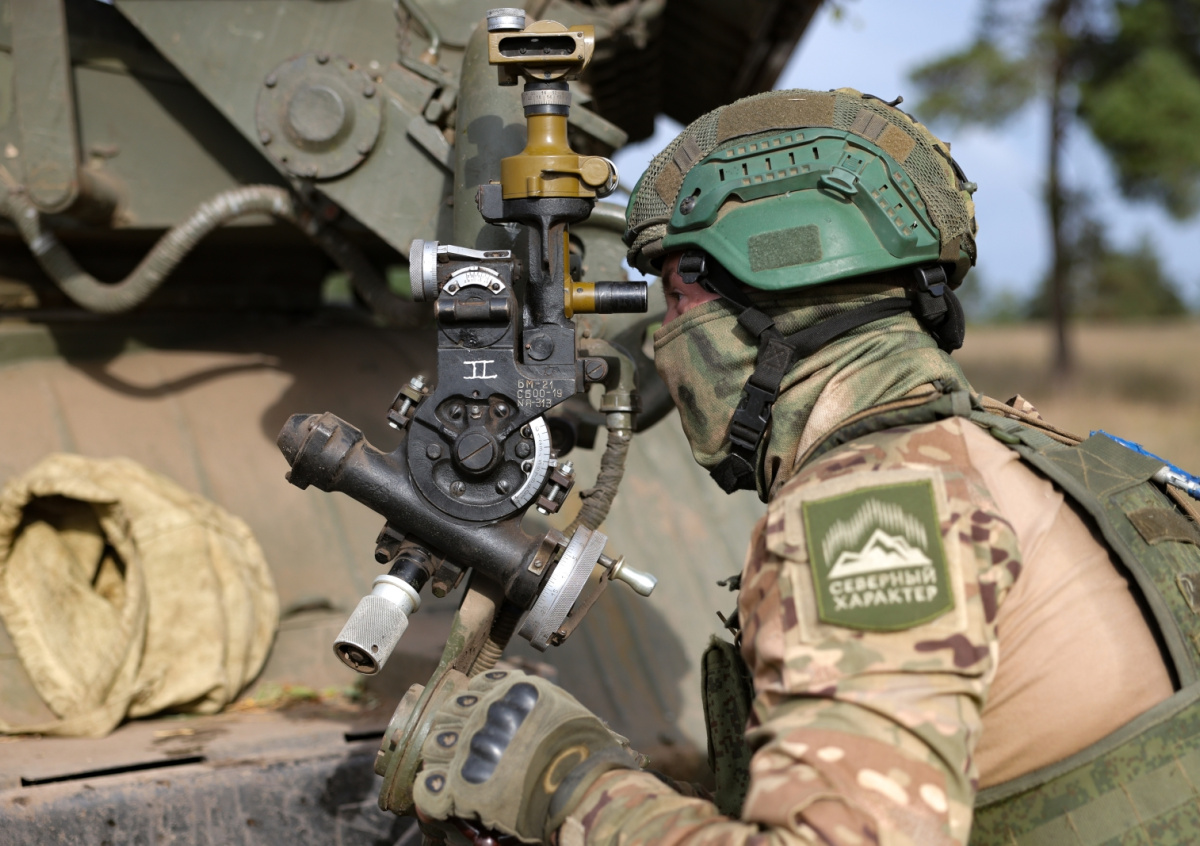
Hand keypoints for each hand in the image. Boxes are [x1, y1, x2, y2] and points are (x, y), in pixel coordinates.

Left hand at [412, 669, 638, 843]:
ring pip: (433, 749)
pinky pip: (427, 791)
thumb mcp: (561, 706)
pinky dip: (431, 796)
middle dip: (454, 732)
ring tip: (457, 775)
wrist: (581, 783)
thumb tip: (528, 714)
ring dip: (442, 761)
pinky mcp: (460, 787)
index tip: (479, 720)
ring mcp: (466, 749)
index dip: (472, 707)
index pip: (471, 690)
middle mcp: (480, 713)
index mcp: (505, 690)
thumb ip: (534, 705)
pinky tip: (443, 798)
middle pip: (447, 717)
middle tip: (468, 752)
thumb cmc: (582, 747)